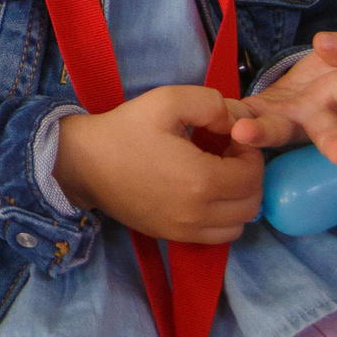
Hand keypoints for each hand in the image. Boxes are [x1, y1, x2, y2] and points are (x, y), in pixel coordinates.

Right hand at [54, 85, 267, 243]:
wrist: (82, 162)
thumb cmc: (124, 130)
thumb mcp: (166, 100)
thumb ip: (212, 104)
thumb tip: (238, 123)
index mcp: (201, 180)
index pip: (253, 173)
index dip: (249, 151)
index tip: (229, 137)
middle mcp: (198, 213)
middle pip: (252, 201)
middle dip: (248, 174)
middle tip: (226, 154)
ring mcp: (185, 230)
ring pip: (240, 223)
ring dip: (239, 198)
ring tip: (217, 175)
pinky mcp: (173, 237)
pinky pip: (219, 236)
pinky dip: (223, 217)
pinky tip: (204, 194)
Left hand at [227, 32, 336, 164]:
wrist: (315, 86)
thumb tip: (324, 43)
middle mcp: (322, 117)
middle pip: (327, 130)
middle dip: (334, 142)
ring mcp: (290, 121)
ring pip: (279, 131)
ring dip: (262, 134)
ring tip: (244, 134)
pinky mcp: (259, 115)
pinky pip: (243, 117)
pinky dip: (231, 119)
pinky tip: (219, 121)